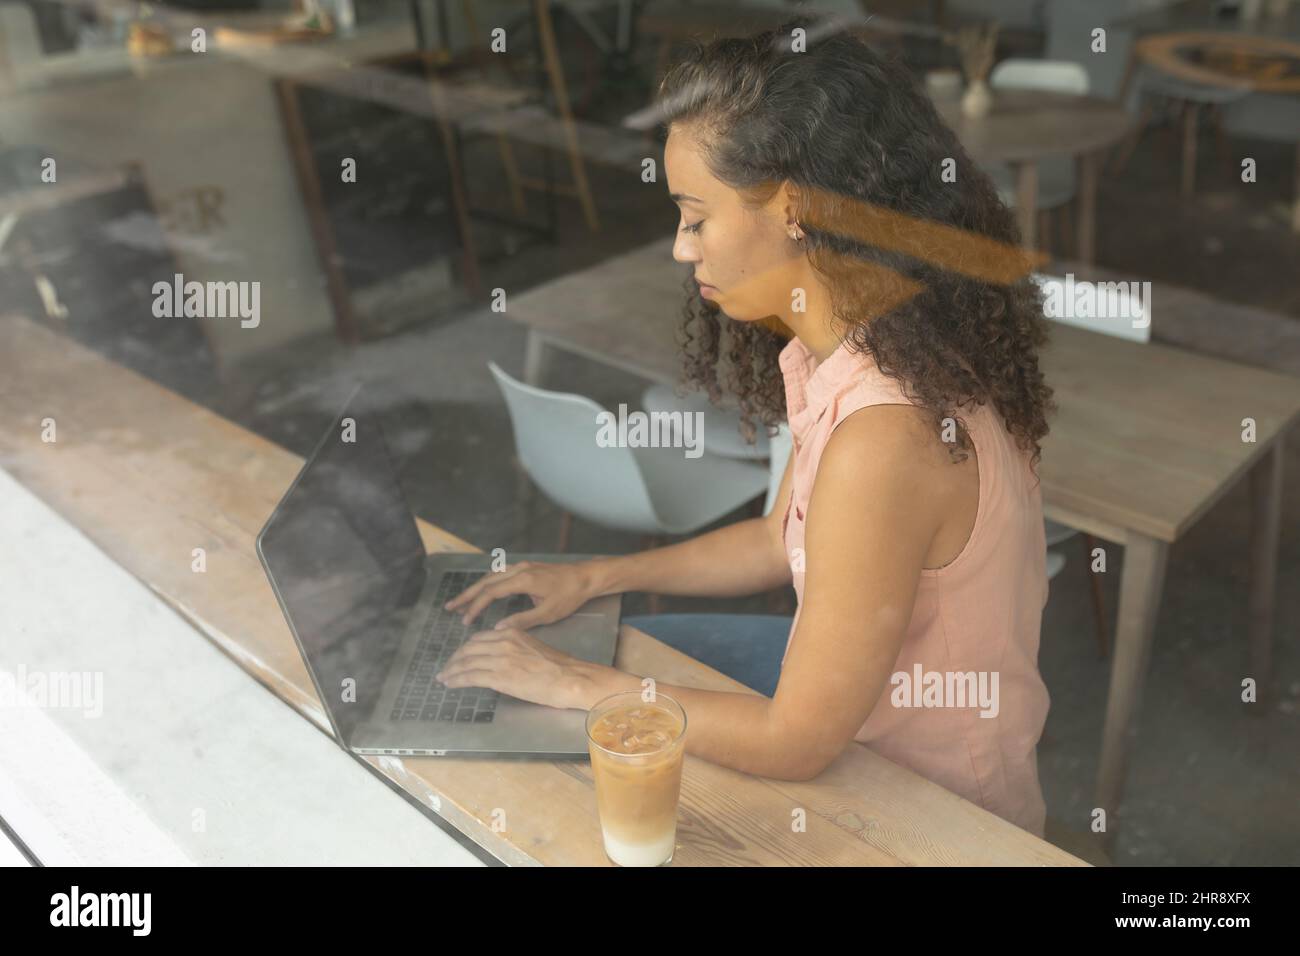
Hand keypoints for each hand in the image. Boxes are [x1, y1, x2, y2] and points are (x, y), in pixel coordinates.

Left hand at [435, 626, 599, 709]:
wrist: (569, 678)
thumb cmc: (559, 667)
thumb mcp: (535, 647)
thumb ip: (517, 647)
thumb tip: (505, 655)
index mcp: (512, 634)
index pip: (479, 639)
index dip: (465, 649)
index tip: (459, 656)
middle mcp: (503, 642)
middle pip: (468, 648)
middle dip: (454, 659)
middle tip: (447, 668)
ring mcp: (499, 659)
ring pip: (466, 662)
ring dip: (451, 671)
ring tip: (444, 677)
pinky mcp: (498, 677)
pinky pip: (469, 677)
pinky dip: (456, 680)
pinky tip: (450, 683)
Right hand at [443, 560, 601, 628]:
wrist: (586, 577)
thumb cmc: (569, 596)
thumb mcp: (547, 613)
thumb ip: (521, 620)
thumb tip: (497, 629)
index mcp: (522, 580)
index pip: (491, 593)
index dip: (475, 606)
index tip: (465, 620)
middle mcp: (518, 570)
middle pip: (485, 581)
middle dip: (467, 595)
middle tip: (450, 607)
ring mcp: (522, 567)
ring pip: (491, 576)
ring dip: (476, 589)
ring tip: (462, 602)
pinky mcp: (526, 568)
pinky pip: (500, 574)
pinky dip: (487, 583)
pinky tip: (483, 592)